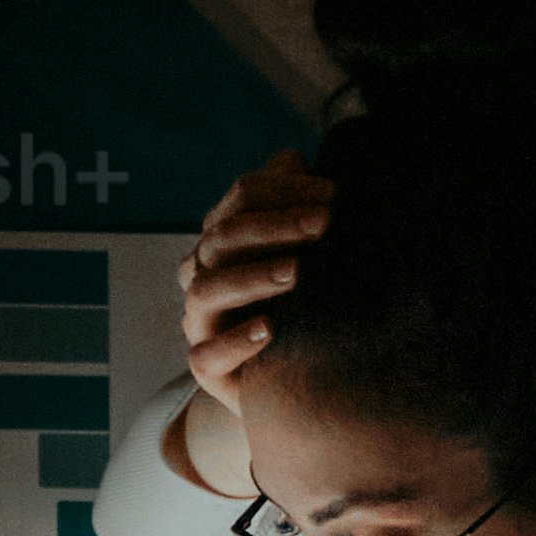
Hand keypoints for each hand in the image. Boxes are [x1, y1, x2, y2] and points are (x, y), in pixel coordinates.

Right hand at [178, 156, 333, 402]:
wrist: (295, 377)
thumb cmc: (301, 301)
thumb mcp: (305, 248)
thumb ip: (296, 203)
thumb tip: (295, 159)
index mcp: (225, 238)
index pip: (242, 197)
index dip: (284, 191)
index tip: (333, 198)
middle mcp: (205, 276)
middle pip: (222, 238)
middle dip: (273, 226)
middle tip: (322, 225)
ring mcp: (202, 323)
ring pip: (205, 291)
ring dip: (250, 277)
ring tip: (295, 273)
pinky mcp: (209, 370)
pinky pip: (206, 356)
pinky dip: (234, 343)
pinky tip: (269, 330)